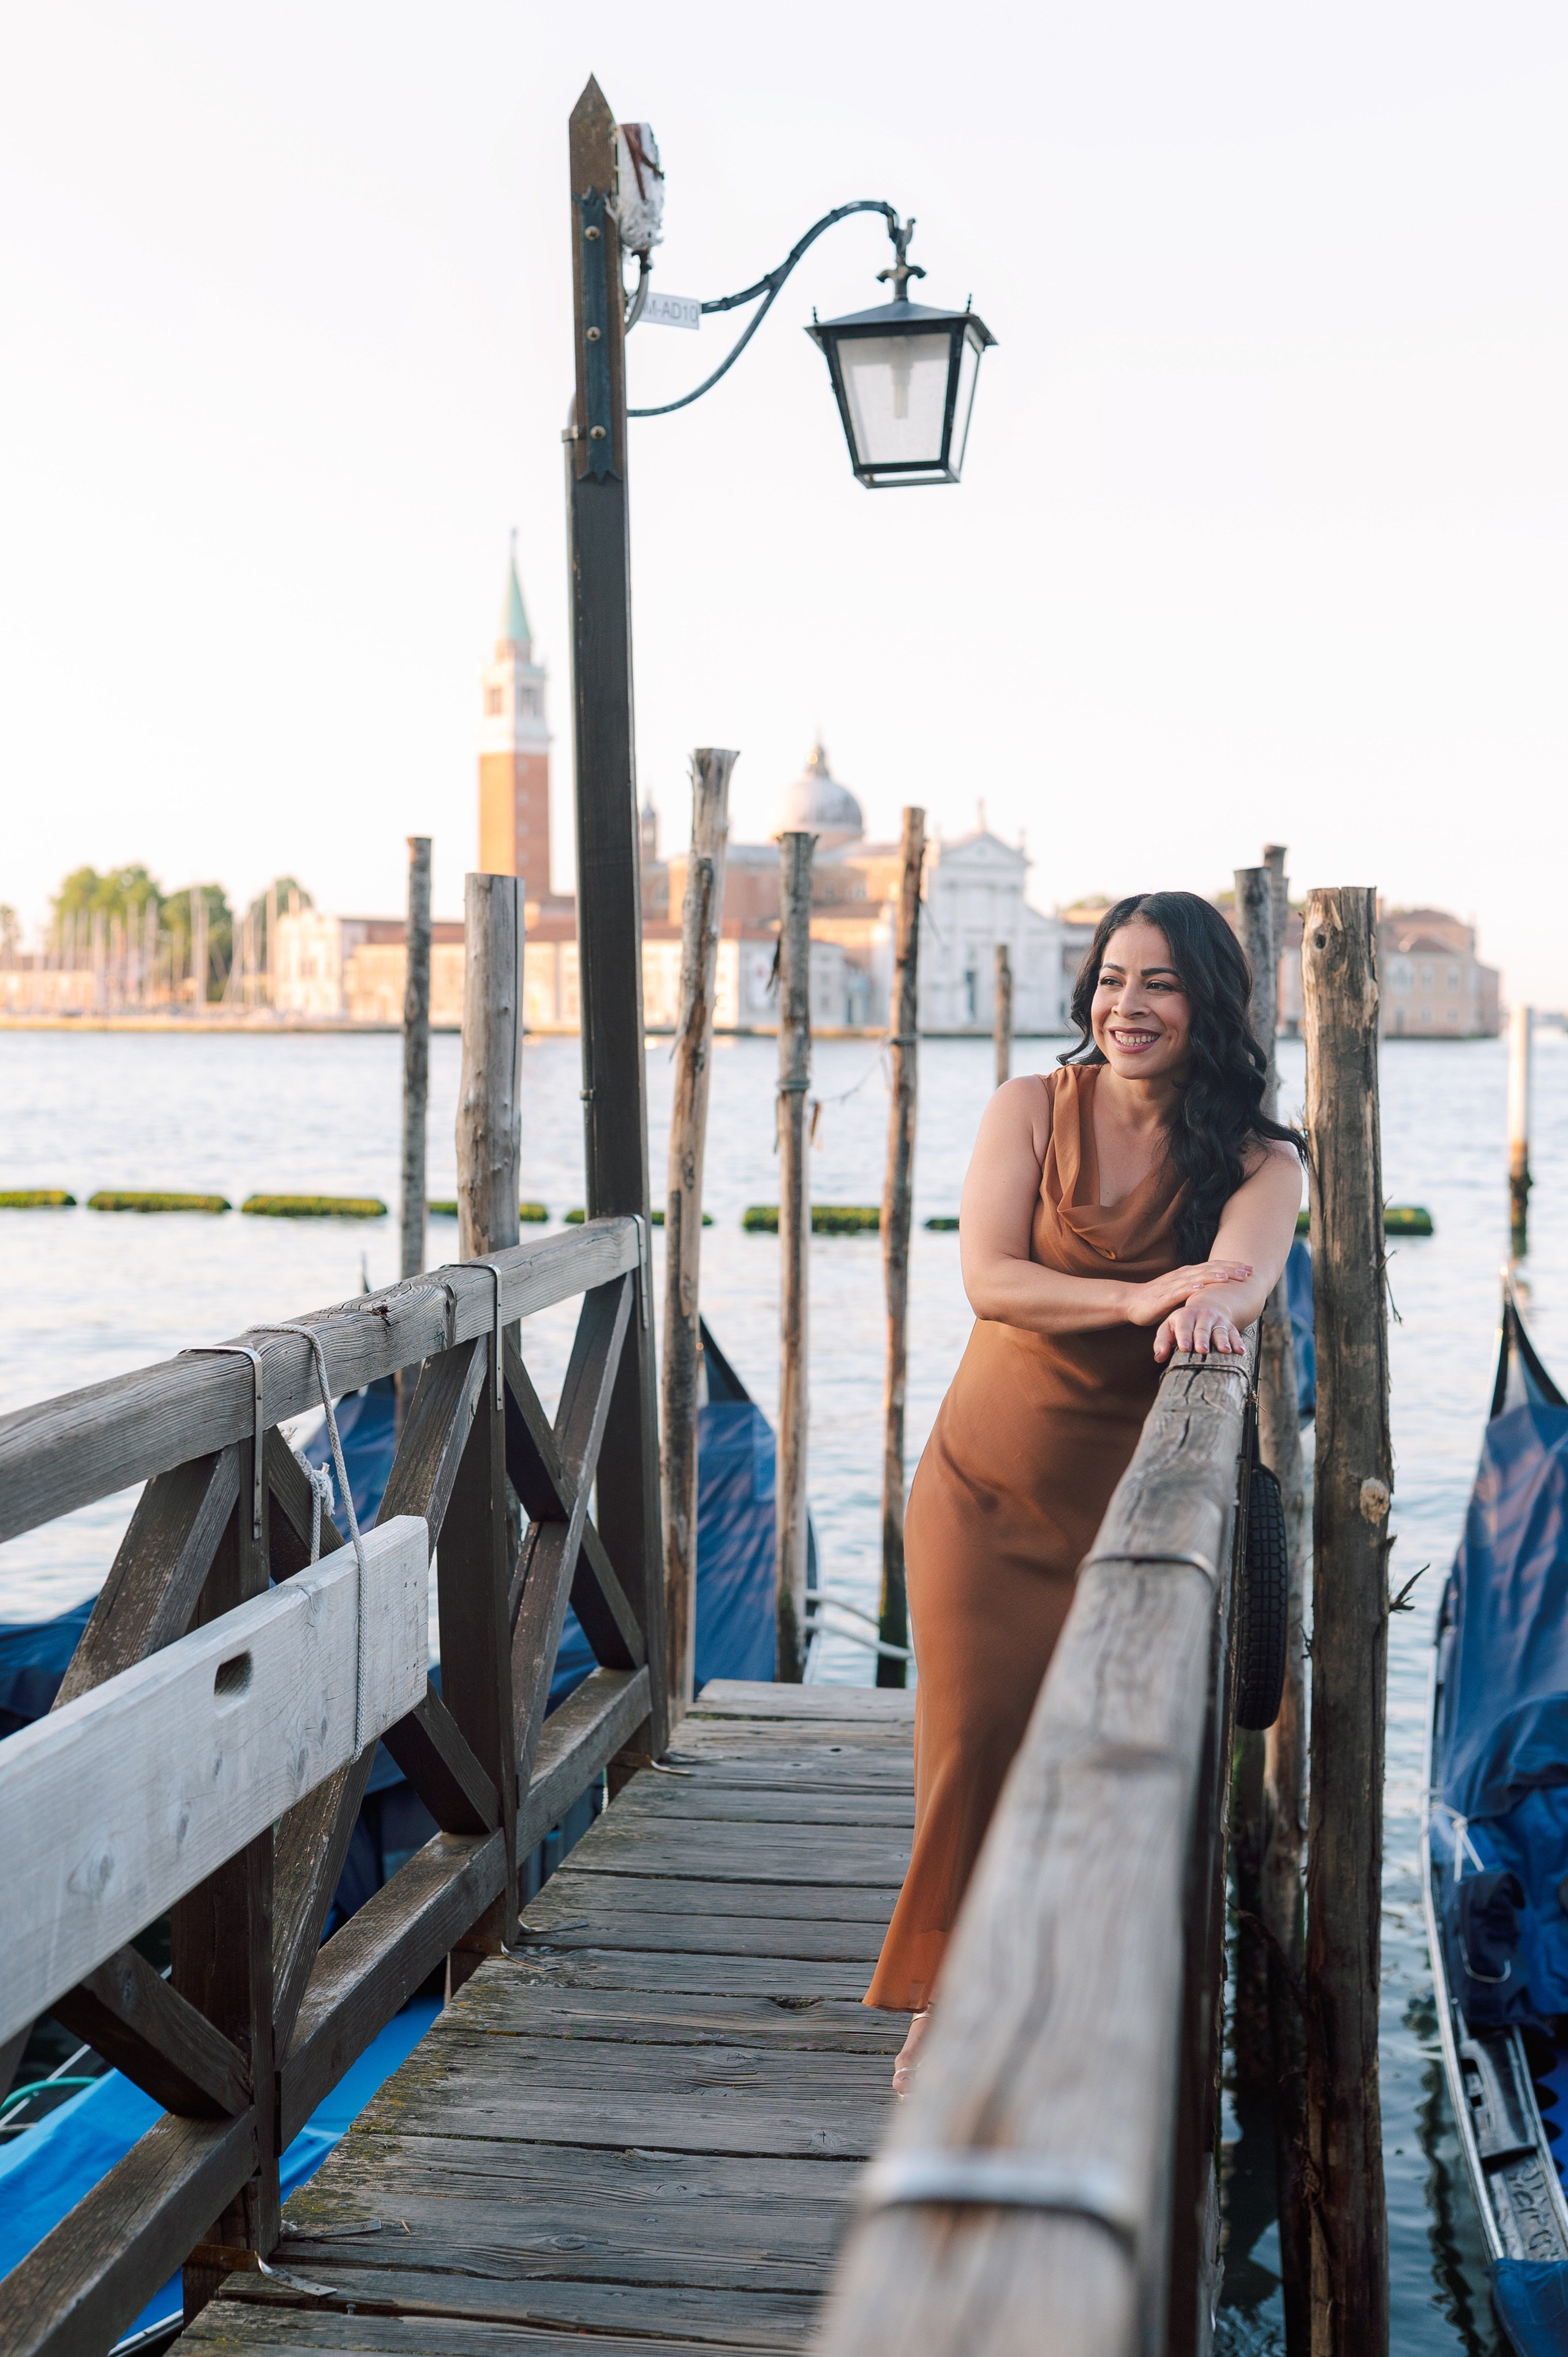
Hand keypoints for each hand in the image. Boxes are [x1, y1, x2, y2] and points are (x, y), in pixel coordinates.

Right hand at [1123, 1261, 1252, 1330]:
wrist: (1131, 1302)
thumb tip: (1219, 1294)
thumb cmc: (1158, 1299)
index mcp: (1189, 1274)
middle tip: (1248, 1270)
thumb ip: (1197, 1289)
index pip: (1214, 1267)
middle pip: (1210, 1269)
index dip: (1232, 1266)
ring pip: (1196, 1278)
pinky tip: (1200, 1287)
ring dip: (1213, 1276)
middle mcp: (1183, 1275)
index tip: (1249, 1268)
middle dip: (1229, 1269)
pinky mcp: (1163, 1296)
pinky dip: (1190, 1288)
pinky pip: (1178, 1291)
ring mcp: (1173, 1284)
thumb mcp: (1182, 1292)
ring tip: (1229, 1276)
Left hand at [1153, 1285, 1250, 1362]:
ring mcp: (1217, 1320)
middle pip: (1202, 1329)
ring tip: (1224, 1350)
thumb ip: (1162, 1342)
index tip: (1184, 1348)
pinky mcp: (1229, 1326)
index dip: (1184, 1336)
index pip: (1184, 1326)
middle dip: (1202, 1339)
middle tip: (1202, 1350)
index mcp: (1185, 1315)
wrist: (1205, 1307)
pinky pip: (1234, 1334)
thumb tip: (1158, 1357)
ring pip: (1220, 1331)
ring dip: (1222, 1341)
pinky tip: (1240, 1351)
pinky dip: (1238, 1342)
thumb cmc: (1182, 1323)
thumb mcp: (1169, 1328)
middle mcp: (1202, 1316)